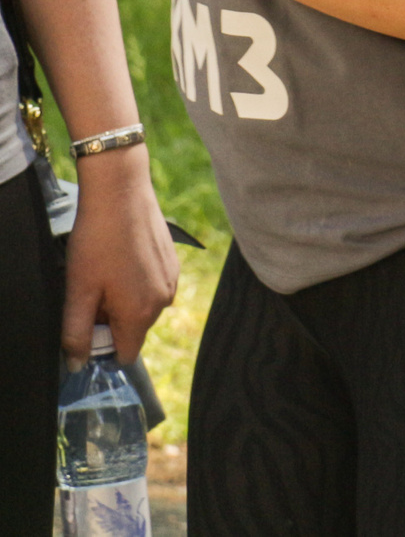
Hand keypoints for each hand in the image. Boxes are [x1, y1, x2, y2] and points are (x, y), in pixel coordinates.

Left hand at [59, 144, 177, 362]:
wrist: (122, 194)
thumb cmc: (97, 242)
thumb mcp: (77, 291)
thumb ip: (76, 333)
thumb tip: (78, 364)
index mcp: (140, 313)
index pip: (125, 354)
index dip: (102, 346)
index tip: (86, 322)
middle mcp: (164, 301)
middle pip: (134, 330)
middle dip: (111, 319)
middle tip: (92, 290)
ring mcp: (172, 281)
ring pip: (142, 307)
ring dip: (123, 300)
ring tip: (106, 271)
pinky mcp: (174, 263)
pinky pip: (153, 287)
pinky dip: (136, 281)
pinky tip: (121, 258)